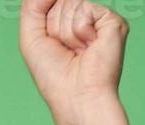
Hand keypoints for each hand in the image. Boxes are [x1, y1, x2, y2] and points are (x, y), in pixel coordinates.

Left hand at [19, 0, 127, 124]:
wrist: (75, 96)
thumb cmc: (54, 75)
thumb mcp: (31, 37)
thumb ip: (31, 6)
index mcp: (68, 22)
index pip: (48, 2)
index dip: (45, 21)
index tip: (51, 42)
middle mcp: (85, 18)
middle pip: (59, 1)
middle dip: (54, 27)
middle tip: (65, 50)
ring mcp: (100, 18)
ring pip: (71, 3)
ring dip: (65, 31)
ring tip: (76, 51)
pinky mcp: (113, 20)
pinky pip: (84, 8)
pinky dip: (79, 31)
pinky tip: (88, 47)